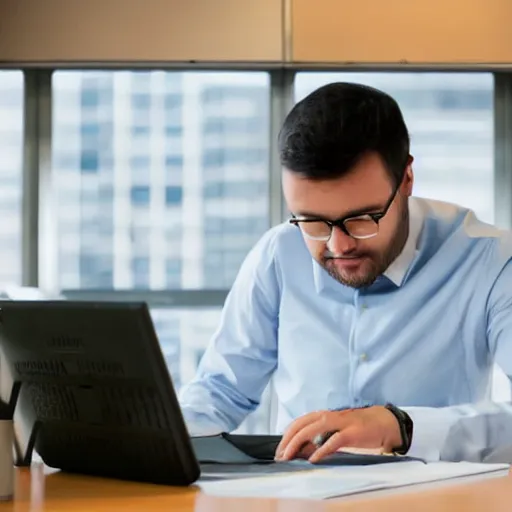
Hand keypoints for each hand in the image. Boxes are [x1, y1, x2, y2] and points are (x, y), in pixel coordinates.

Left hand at [274, 406, 401, 463]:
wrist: (383, 422)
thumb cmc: (357, 427)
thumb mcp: (335, 431)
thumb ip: (319, 438)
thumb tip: (302, 451)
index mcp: (323, 415)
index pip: (298, 422)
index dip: (286, 436)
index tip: (279, 450)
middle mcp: (328, 416)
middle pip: (301, 425)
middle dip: (287, 440)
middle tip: (280, 455)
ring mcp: (340, 423)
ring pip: (313, 429)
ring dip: (298, 442)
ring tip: (289, 455)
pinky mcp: (352, 432)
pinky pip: (333, 441)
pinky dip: (321, 449)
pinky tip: (313, 459)